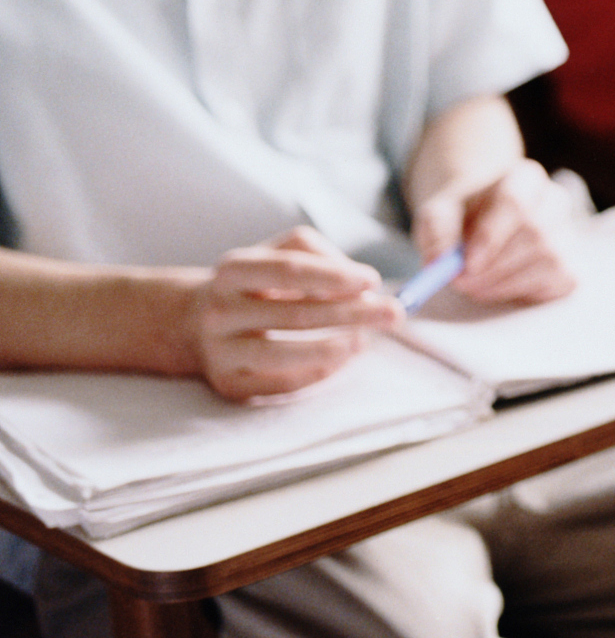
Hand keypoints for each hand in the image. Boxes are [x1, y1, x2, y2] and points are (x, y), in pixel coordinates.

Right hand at [186, 227, 398, 401]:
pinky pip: (280, 384)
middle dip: (352, 314)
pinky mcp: (228, 384)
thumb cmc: (259, 281)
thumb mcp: (282, 252)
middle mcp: (219, 311)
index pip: (290, 271)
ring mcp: (220, 352)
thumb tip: (364, 287)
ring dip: (335, 348)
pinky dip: (318, 372)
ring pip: (284, 355)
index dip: (334, 276)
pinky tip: (342, 358)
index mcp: (234, 269)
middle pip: (295, 315)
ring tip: (366, 339)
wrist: (197, 321)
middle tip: (394, 313)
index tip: (373, 281)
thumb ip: (322, 258)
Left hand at [410, 158, 575, 306]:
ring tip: (474, 286)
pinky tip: (500, 287)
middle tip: (461, 283)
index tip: (466, 264)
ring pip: (549, 259)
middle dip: (495, 266)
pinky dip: (525, 291)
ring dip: (505, 282)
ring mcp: (567, 232)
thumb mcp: (439, 214)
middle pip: (536, 232)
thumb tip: (439, 261)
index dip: (491, 235)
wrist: (482, 226)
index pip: (515, 201)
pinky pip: (560, 281)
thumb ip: (436, 232)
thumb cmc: (462, 217)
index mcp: (524, 177)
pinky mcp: (571, 265)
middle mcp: (553, 200)